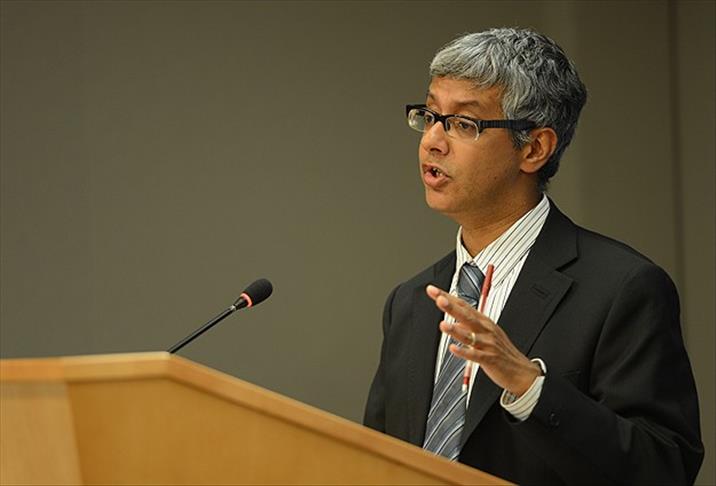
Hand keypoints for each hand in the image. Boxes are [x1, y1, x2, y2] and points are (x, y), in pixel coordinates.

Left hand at [426, 284, 540, 396]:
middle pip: (466, 316)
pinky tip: (454, 349)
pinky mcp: (490, 359)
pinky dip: (464, 352)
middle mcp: (486, 330)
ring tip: (443, 324)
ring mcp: (488, 344)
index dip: (448, 297)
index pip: (463, 305)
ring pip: (470, 335)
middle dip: (452, 307)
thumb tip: (454, 321)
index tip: (433, 291)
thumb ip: (469, 326)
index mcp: (484, 322)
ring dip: (456, 330)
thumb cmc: (502, 352)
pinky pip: (475, 356)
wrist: (521, 371)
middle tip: (439, 299)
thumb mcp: (486, 334)